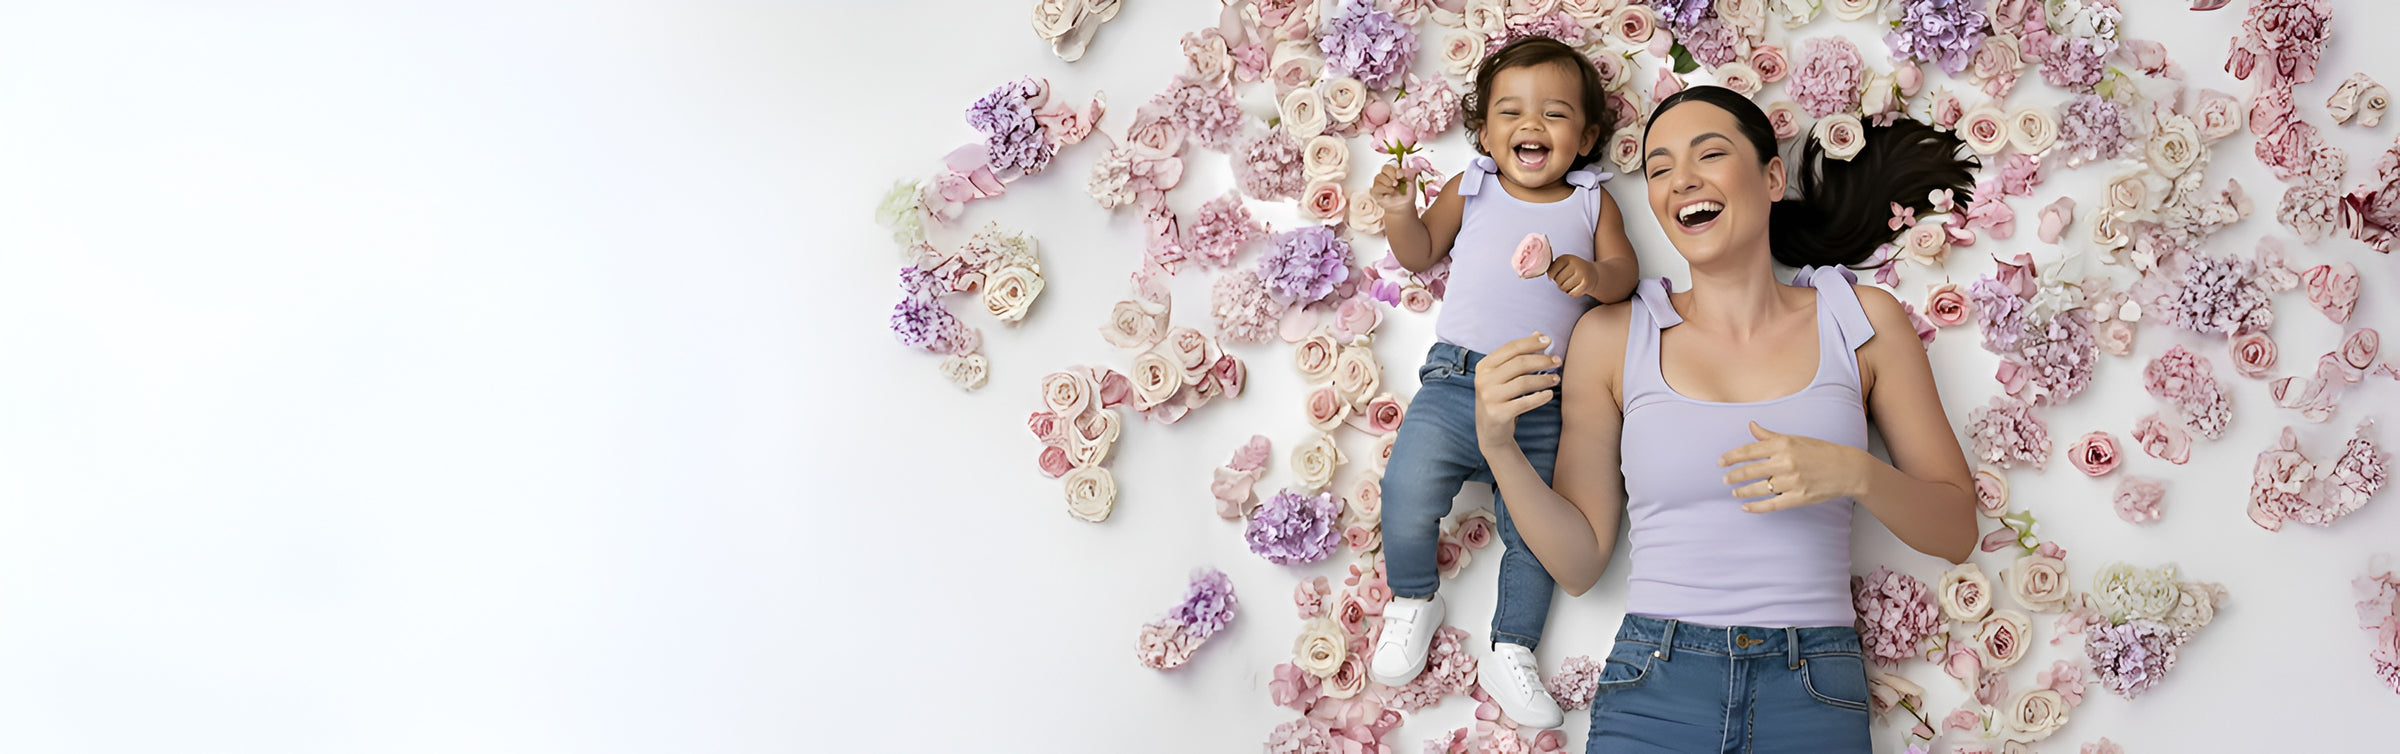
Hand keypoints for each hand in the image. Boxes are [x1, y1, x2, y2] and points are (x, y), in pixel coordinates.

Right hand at [1370, 163, 1416, 216]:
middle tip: (1396, 182)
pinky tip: (1390, 192)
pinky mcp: (1375, 192)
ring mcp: (1379, 184)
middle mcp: (1385, 177)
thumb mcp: (1411, 183)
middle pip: (1384, 168)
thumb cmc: (1407, 195)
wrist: (1404, 207)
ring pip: (1379, 177)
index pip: (1391, 165)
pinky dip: (1384, 188)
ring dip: (1388, 182)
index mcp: (1393, 173)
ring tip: (1394, 189)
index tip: (1401, 175)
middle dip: (1391, 173)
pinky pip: (1376, 187)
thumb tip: (1408, 163)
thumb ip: (1409, 173)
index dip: (1395, 169)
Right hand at [1473, 333, 1560, 451]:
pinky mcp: (1498, 413)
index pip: (1511, 348)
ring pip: (1524, 382)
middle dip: (1542, 360)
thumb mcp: (1504, 375)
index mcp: (1484, 366)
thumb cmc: (1501, 398)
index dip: (1531, 342)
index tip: (1549, 341)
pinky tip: (1549, 394)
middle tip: (1558, 361)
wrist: (1491, 431)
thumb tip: (1539, 333)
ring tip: (1556, 378)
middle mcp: (1483, 380)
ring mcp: (1489, 397)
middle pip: (1520, 363)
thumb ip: (1519, 355)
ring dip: (1544, 379)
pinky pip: (1525, 402)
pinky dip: (1540, 397)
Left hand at [1547, 255, 1599, 297]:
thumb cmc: (1572, 269)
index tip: (1556, 275)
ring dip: (1565, 288)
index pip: (1551, 272)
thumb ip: (1551, 266)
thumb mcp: (1563, 262)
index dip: (1552, 276)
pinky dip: (1572, 293)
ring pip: (1564, 288)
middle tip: (1566, 279)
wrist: (1593, 273)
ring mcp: (1581, 274)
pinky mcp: (1586, 284)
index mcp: (1566, 258)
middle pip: (1557, 281)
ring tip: (1571, 283)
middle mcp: (1575, 264)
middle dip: (1559, 283)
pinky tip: (1576, 287)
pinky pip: (1572, 294)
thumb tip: (1536, 272)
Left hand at [1719, 422, 1868, 512]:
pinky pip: (1772, 504)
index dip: (1732, 457)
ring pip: (1759, 489)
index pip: (1750, 451)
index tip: (1720, 462)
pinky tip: (1746, 508)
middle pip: (1750, 471)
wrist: (1847, 469)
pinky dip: (1756, 507)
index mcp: (1784, 445)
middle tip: (1725, 479)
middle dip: (1734, 476)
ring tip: (1734, 492)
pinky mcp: (1799, 498)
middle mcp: (1786, 463)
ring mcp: (1792, 482)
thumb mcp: (1795, 439)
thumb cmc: (1820, 451)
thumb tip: (1751, 425)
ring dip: (1743, 491)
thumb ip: (1770, 436)